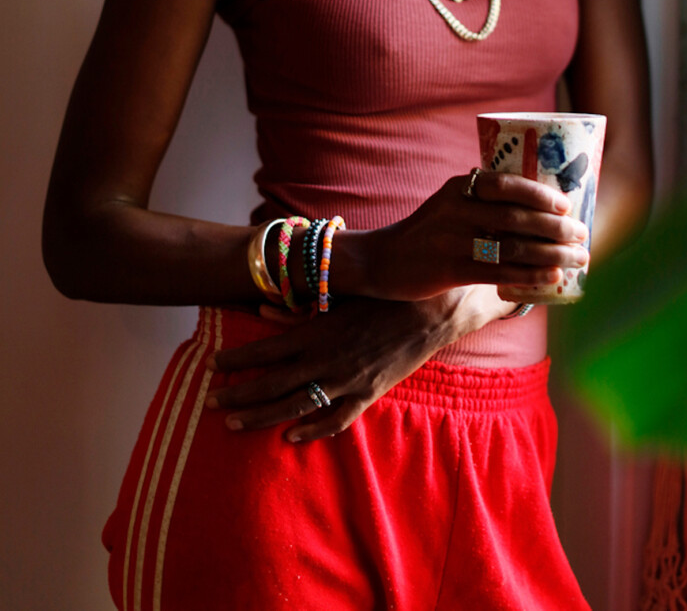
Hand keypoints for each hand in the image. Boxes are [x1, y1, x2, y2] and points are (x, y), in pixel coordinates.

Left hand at [204, 288, 496, 439]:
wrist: (428, 313)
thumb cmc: (381, 296)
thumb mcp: (338, 295)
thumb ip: (299, 304)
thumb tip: (263, 306)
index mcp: (315, 333)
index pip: (264, 351)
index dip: (235, 359)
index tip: (212, 364)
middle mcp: (325, 361)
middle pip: (271, 384)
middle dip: (237, 394)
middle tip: (210, 401)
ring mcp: (345, 383)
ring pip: (294, 407)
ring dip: (261, 417)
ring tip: (233, 423)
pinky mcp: (366, 395)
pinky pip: (334, 420)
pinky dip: (311, 432)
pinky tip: (289, 438)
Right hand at [348, 169, 588, 301]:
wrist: (381, 260)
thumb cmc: (426, 231)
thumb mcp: (449, 203)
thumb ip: (482, 200)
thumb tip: (536, 206)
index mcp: (460, 187)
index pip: (506, 184)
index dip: (540, 194)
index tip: (567, 204)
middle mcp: (457, 210)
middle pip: (516, 217)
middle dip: (555, 227)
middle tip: (582, 234)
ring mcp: (452, 240)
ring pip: (512, 246)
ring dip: (551, 253)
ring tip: (577, 258)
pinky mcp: (450, 270)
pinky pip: (498, 272)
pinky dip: (530, 274)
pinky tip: (551, 277)